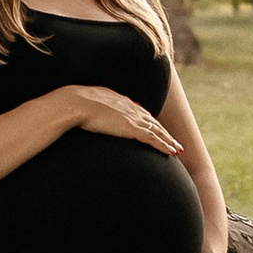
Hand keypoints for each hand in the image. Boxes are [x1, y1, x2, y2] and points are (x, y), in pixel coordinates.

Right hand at [58, 84, 181, 152]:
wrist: (76, 103)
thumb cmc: (75, 104)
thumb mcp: (88, 103)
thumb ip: (95, 108)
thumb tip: (91, 113)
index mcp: (120, 101)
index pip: (140, 113)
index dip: (150, 122)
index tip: (156, 128)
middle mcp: (130, 108)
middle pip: (153, 121)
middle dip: (164, 132)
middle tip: (174, 141)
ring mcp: (132, 118)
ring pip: (157, 131)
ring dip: (169, 141)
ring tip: (177, 149)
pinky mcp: (132, 129)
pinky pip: (153, 139)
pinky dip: (164, 145)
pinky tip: (171, 151)